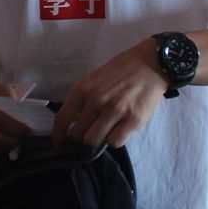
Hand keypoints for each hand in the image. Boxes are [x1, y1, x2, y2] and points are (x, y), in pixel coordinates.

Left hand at [52, 38, 167, 149]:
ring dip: (98, 139)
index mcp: (83, 88)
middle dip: (81, 137)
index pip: (62, 119)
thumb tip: (73, 124)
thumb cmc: (121, 71)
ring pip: (94, 141)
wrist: (150, 63)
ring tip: (106, 129)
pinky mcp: (132, 119)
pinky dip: (115, 139)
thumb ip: (83, 99)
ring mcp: (115, 110)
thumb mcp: (95, 79)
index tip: (58, 145)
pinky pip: (115, 142)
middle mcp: (96, 100)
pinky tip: (120, 128)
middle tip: (90, 131)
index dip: (57, 136)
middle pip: (77, 134)